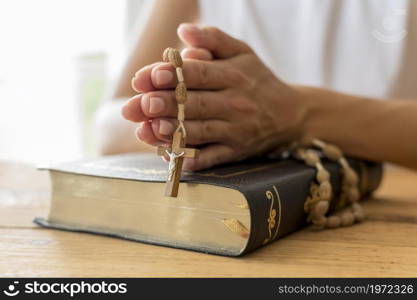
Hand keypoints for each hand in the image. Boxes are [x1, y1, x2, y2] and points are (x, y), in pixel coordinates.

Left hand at [122, 24, 307, 170]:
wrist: (290, 114)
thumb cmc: (257, 80)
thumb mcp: (242, 52)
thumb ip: (213, 38)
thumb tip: (183, 30)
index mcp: (233, 75)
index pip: (198, 74)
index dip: (173, 75)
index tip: (148, 76)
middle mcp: (235, 103)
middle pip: (195, 104)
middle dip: (166, 104)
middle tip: (141, 104)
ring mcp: (235, 131)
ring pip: (200, 131)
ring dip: (173, 131)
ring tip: (149, 128)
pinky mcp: (234, 152)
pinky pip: (211, 158)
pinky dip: (192, 160)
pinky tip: (170, 157)